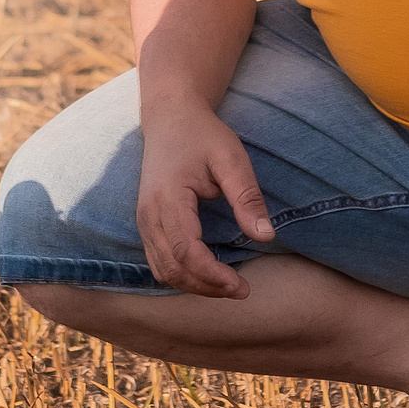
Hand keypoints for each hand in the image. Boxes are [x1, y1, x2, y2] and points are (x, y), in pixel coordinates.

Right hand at [138, 105, 275, 297]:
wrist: (170, 117)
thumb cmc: (202, 135)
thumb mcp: (231, 159)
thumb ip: (247, 197)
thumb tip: (266, 237)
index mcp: (168, 198)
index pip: (186, 251)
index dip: (213, 275)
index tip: (241, 286)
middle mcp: (148, 214)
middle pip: (172, 268)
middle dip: (207, 287)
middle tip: (242, 290)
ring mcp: (143, 220)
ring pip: (162, 270)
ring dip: (194, 285)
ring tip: (228, 285)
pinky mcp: (146, 223)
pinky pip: (158, 261)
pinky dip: (182, 275)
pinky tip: (208, 274)